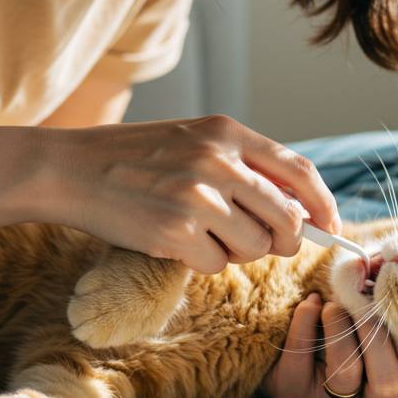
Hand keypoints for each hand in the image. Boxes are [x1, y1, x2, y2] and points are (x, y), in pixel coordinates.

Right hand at [47, 115, 339, 273]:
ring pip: (255, 247)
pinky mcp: (174, 232)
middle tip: (258, 244)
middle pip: (286, 219)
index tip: (328, 225)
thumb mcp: (191, 141)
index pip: (298, 172)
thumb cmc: (131, 158)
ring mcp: (197, 197)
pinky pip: (216, 265)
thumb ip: (241, 166)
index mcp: (225, 132)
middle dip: (281, 241)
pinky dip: (201, 263)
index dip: (322, 204)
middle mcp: (217, 160)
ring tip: (201, 235)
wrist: (68, 168)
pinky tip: (173, 243)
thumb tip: (297, 209)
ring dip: (236, 253)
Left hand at [259, 293, 397, 397]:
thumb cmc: (341, 328)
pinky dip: (307, 319)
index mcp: (397, 391)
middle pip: (388, 384)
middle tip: (364, 306)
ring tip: (333, 306)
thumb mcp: (369, 316)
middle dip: (378, 337)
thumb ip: (386, 296)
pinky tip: (311, 303)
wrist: (285, 347)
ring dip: (341, 327)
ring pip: (346, 373)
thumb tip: (388, 259)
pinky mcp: (294, 394)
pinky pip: (302, 358)